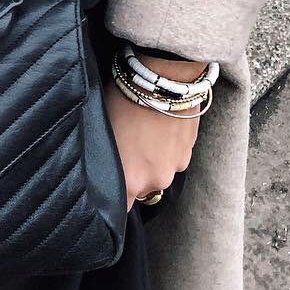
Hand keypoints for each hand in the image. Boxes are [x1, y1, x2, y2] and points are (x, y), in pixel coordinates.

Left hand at [104, 56, 204, 209]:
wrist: (163, 78)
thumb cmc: (124, 99)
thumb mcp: (103, 130)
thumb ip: (104, 159)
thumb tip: (99, 169)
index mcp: (130, 181)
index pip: (119, 211)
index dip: (112, 202)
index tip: (106, 194)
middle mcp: (156, 180)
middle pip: (140, 188)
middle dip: (131, 172)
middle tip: (123, 146)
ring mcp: (176, 166)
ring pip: (158, 171)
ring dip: (150, 158)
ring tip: (141, 131)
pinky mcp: (190, 150)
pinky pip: (173, 156)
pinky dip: (166, 146)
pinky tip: (157, 125)